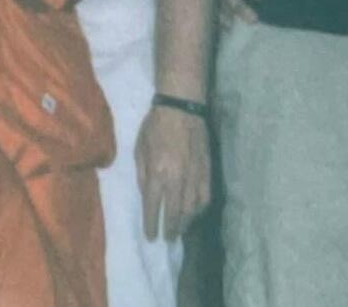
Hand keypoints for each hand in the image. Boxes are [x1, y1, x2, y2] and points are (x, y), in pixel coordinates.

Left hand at [136, 103, 210, 239]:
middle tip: (167, 239)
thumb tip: (147, 197)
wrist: (182, 109)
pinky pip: (205, 198)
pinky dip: (199, 210)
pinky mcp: (208, 171)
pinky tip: (194, 214)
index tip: (151, 237)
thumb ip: (143, 175)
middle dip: (170, 228)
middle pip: (175, 212)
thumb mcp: (139, 149)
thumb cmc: (155, 126)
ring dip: (185, 223)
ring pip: (192, 208)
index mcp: (158, 172)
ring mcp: (195, 176)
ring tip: (179, 230)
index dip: (152, 224)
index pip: (154, 206)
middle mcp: (177, 179)